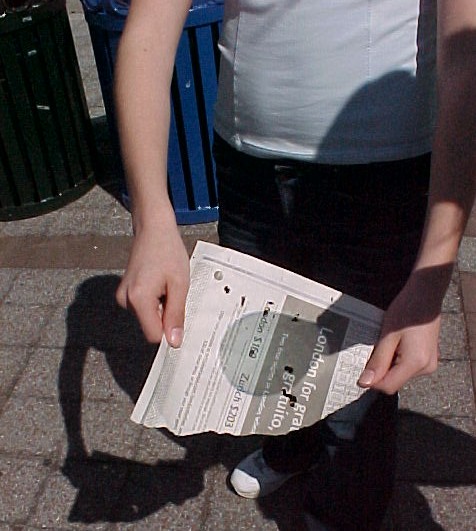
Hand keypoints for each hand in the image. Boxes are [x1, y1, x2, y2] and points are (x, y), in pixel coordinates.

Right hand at [116, 223, 189, 345]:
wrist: (153, 229)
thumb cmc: (167, 250)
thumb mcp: (179, 284)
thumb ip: (176, 314)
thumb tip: (174, 341)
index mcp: (138, 299)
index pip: (154, 335)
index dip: (169, 332)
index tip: (180, 320)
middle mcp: (125, 300)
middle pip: (150, 326)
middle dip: (166, 316)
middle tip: (174, 293)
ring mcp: (122, 296)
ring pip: (147, 317)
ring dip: (161, 307)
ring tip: (167, 285)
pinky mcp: (124, 292)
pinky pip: (143, 308)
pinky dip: (155, 301)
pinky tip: (159, 284)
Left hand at [357, 265, 451, 393]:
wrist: (425, 295)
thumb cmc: (407, 311)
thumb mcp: (387, 336)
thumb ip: (378, 361)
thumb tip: (366, 383)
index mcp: (416, 364)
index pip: (388, 386)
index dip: (372, 381)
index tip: (359, 370)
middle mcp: (426, 368)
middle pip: (394, 380)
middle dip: (380, 370)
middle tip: (371, 350)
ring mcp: (429, 363)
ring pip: (400, 373)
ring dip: (388, 363)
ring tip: (384, 343)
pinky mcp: (428, 357)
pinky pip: (407, 366)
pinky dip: (396, 359)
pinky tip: (392, 344)